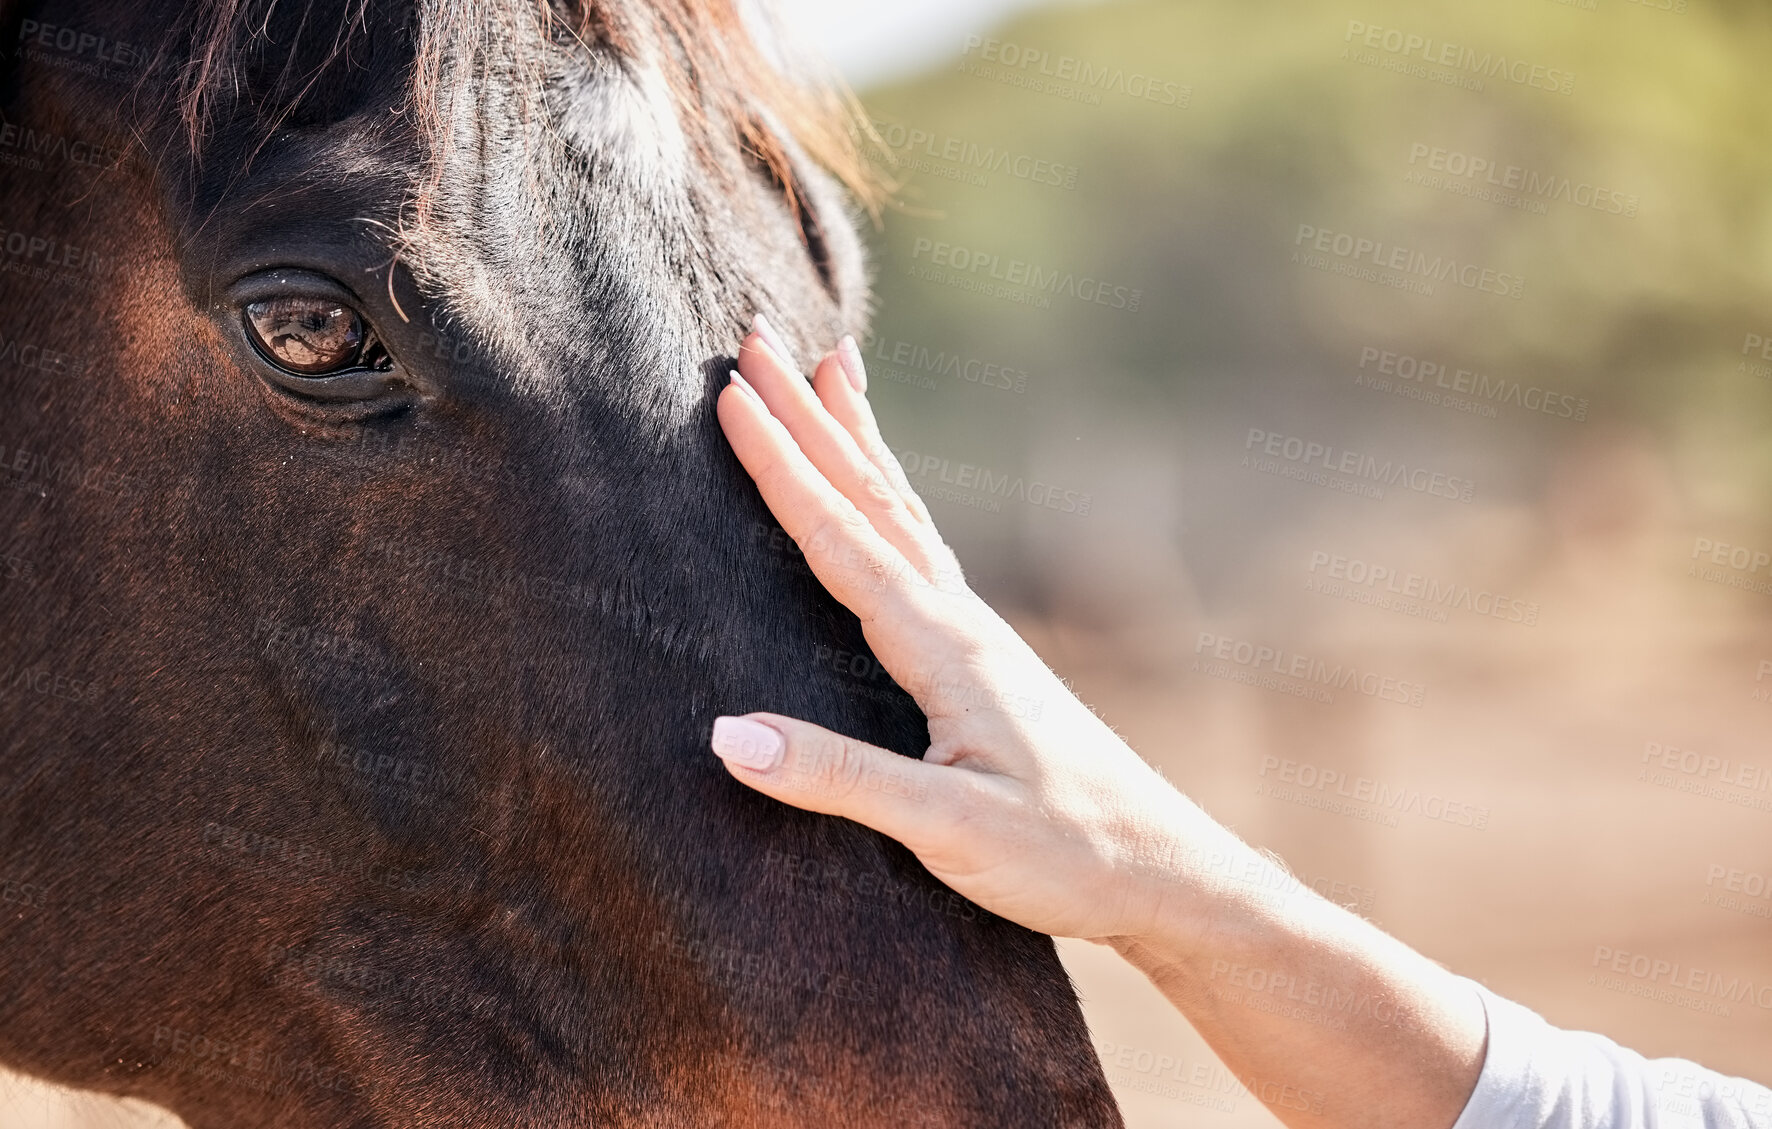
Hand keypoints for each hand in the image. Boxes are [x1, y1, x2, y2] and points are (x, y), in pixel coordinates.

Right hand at [712, 317, 1204, 943]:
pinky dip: (890, 498)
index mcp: (946, 649)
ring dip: (854, 440)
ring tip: (832, 367)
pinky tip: (885, 493)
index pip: (844, 539)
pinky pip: (922, 549)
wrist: (1165, 870)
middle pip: (871, 499)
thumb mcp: (947, 831)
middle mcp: (962, 622)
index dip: (783, 468)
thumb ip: (839, 778)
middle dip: (808, 419)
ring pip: (902, 512)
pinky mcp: (985, 660)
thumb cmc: (1065, 854)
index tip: (731, 395)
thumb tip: (725, 733)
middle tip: (756, 340)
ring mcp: (978, 635)